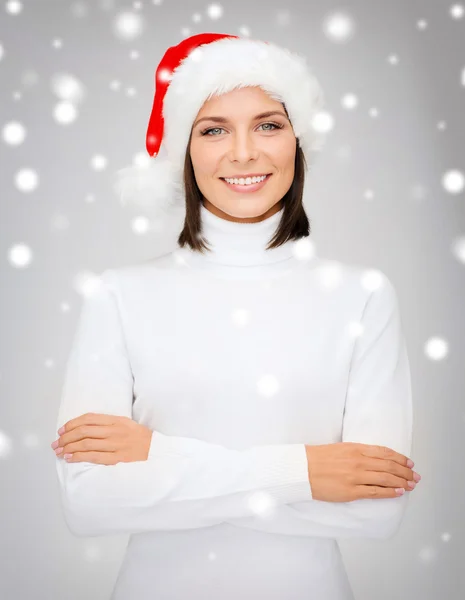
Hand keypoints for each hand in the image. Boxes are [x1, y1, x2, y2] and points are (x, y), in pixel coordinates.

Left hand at [51, 412, 153, 464]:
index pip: (89, 419)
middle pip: (84, 431)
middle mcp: (115, 431)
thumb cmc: (140, 438)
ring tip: (59, 452)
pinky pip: (94, 457)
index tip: (62, 430)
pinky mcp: (117, 458)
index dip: (72, 423)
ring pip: (86, 443)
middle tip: (56, 443)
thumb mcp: (126, 424)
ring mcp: (116, 445)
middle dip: (66, 437)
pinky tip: (70, 458)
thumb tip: (85, 428)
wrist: (157, 451)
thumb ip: (108, 423)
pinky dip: (79, 457)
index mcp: (117, 420)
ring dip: (69, 447)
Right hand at [305, 442, 421, 502]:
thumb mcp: (340, 448)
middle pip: (389, 466)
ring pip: (385, 479)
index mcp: (355, 448)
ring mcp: (355, 477)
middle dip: (405, 472)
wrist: (302, 469)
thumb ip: (358, 452)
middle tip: (415, 476)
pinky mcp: (351, 492)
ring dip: (401, 482)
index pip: (384, 452)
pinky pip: (375, 492)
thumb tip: (375, 459)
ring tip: (410, 485)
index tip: (409, 463)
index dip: (400, 458)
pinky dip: (389, 492)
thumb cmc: (318, 458)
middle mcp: (358, 461)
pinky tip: (398, 493)